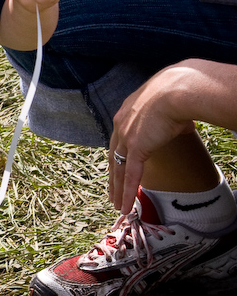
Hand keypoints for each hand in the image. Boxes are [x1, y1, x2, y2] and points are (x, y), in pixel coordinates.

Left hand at [108, 67, 196, 213]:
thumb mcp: (167, 107)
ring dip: (116, 189)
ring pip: (117, 170)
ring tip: (116, 205)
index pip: (117, 141)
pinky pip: (129, 175)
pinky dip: (126, 192)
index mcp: (125, 114)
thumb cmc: (177, 93)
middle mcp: (120, 126)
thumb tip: (184, 124)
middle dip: (112, 177)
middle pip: (112, 156)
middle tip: (111, 191)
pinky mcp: (136, 147)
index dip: (117, 157)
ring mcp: (126, 137)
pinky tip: (124, 205)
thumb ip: (170, 120)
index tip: (116, 168)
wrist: (176, 90)